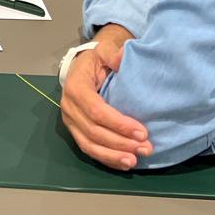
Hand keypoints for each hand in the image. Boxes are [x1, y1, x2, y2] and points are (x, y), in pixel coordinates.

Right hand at [59, 27, 151, 169]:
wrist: (81, 67)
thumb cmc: (95, 60)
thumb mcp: (103, 51)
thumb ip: (113, 54)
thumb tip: (122, 58)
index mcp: (75, 87)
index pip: (96, 111)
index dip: (118, 124)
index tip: (142, 132)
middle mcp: (69, 107)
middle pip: (94, 132)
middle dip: (121, 143)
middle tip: (146, 148)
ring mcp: (70, 121)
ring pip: (90, 145)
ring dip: (113, 155)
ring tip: (135, 161)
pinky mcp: (75, 131)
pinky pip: (89, 149)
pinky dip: (106, 159)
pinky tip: (124, 164)